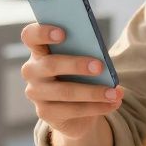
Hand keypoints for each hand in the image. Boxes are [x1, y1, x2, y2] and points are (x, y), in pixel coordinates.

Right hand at [20, 23, 123, 138]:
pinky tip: (113, 103)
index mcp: (38, 50)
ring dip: (93, 92)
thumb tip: (103, 59)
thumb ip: (85, 53)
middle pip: (50, 65)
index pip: (30, 36)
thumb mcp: (80, 60)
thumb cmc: (78, 74)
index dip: (42, 32)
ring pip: (65, 91)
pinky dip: (97, 107)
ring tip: (114, 92)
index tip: (63, 33)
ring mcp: (35, 93)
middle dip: (76, 65)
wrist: (74, 109)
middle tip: (100, 66)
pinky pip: (72, 110)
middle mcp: (32, 70)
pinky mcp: (45, 113)